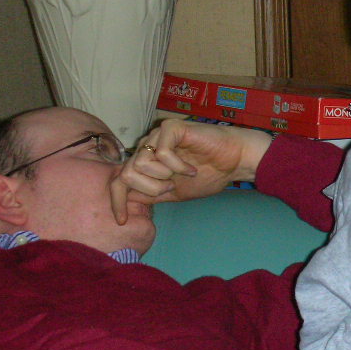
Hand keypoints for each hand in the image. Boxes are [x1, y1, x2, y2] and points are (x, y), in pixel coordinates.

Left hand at [110, 119, 271, 223]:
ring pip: (141, 163)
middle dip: (149, 188)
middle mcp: (148, 147)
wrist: (234, 161)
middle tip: (171, 187)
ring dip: (163, 177)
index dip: (116, 200)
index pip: (119, 180)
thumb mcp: (174, 193)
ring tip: (181, 176)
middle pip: (126, 174)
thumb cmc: (209, 174)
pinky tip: (191, 168)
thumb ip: (151, 195)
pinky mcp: (172, 128)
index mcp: (147, 162)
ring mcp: (158, 136)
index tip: (123, 221)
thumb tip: (126, 201)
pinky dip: (177, 166)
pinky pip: (161, 152)